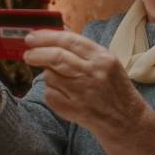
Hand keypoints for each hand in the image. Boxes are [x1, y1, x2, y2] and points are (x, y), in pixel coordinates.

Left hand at [23, 30, 146, 134]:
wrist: (126, 120)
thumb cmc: (114, 88)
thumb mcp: (107, 62)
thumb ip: (82, 49)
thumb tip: (54, 34)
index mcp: (102, 58)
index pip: (69, 41)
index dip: (46, 37)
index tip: (32, 37)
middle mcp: (93, 73)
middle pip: (56, 57)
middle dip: (37, 54)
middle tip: (28, 54)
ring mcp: (83, 93)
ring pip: (50, 76)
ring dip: (49, 75)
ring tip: (60, 80)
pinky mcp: (74, 110)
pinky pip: (50, 95)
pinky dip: (51, 92)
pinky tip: (65, 95)